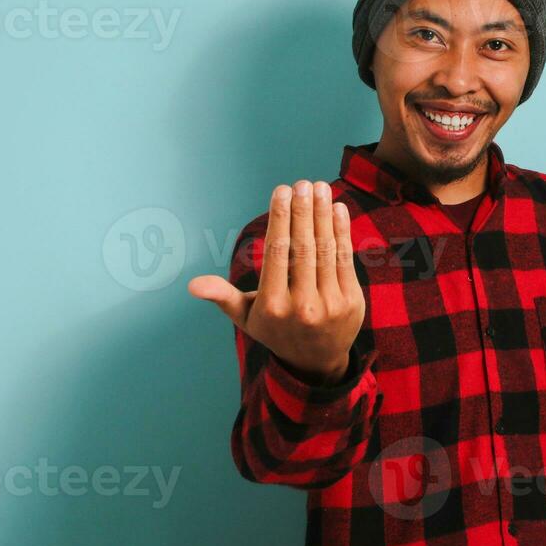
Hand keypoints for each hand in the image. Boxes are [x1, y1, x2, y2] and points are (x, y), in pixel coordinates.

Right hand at [188, 180, 364, 384]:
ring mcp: (330, 303)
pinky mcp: (352, 301)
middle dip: (303, 211)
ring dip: (324, 215)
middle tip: (302, 183)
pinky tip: (338, 209)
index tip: (282, 190)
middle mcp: (302, 305)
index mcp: (272, 305)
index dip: (280, 218)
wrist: (316, 362)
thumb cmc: (275, 330)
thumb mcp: (246, 318)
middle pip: (302, 247)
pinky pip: (345, 259)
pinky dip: (342, 232)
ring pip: (325, 250)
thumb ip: (223, 297)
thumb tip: (193, 285)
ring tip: (320, 188)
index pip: (277, 252)